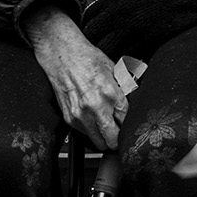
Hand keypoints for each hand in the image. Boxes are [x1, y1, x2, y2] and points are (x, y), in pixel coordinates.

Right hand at [24, 3, 125, 150]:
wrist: (62, 54)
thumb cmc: (88, 59)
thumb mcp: (114, 70)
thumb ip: (125, 89)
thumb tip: (134, 101)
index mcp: (110, 93)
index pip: (126, 121)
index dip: (129, 125)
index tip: (129, 125)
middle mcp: (95, 107)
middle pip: (112, 139)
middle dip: (118, 139)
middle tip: (120, 134)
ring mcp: (80, 115)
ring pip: (98, 142)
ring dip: (105, 139)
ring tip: (108, 129)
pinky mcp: (69, 118)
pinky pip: (85, 134)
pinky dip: (91, 131)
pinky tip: (93, 119)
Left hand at [81, 0, 196, 60]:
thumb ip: (113, 6)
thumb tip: (99, 25)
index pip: (87, 19)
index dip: (86, 33)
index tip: (90, 42)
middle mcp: (119, 11)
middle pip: (91, 37)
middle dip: (91, 49)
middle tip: (95, 58)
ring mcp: (132, 26)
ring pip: (106, 52)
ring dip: (106, 60)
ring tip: (109, 67)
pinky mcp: (147, 39)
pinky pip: (127, 59)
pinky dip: (125, 66)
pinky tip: (126, 70)